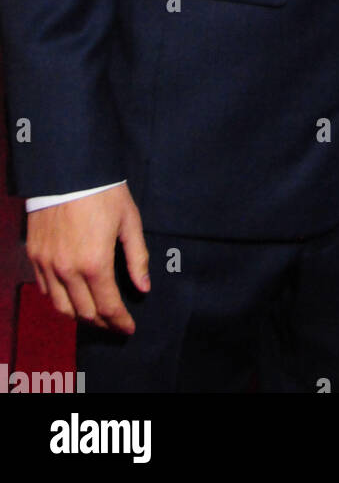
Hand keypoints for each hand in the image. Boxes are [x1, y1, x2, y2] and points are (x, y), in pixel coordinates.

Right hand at [27, 184, 149, 333]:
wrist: (69, 170)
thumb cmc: (104, 193)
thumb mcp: (129, 221)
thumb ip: (137, 258)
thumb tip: (143, 287)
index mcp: (95, 263)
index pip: (108, 306)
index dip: (119, 322)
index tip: (128, 328)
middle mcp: (68, 270)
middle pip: (84, 312)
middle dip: (102, 322)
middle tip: (114, 322)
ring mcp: (48, 265)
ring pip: (61, 307)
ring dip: (79, 315)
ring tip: (94, 313)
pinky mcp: (35, 256)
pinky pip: (45, 289)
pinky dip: (59, 299)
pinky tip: (71, 295)